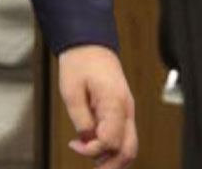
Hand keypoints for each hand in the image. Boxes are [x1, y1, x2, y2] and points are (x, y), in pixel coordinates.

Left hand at [58, 44, 136, 167]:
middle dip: (111, 165)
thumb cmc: (80, 62)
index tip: (75, 144)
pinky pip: (124, 135)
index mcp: (115, 103)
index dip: (92, 149)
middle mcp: (126, 109)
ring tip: (92, 158)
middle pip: (129, 150)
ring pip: (130, 146)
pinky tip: (95, 145)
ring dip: (112, 157)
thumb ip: (81, 120)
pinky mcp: (122, 111)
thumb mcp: (72, 92)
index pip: (111, 141)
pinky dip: (112, 146)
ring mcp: (127, 110)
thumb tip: (87, 141)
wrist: (89, 44)